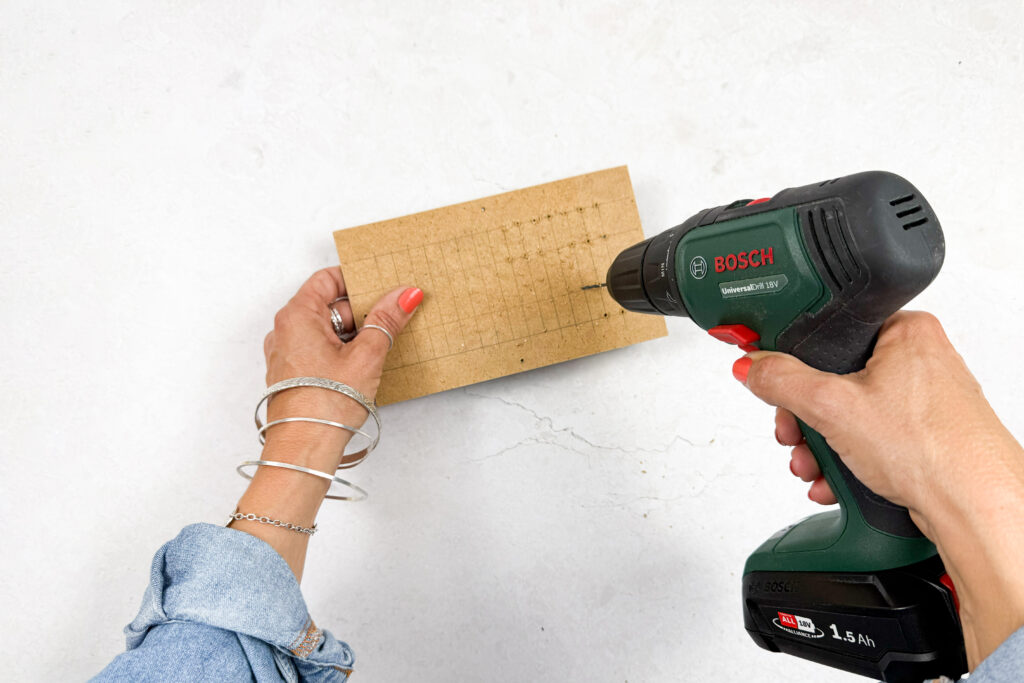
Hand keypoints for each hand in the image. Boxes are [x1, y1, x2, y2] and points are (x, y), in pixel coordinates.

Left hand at [232, 267, 422, 580]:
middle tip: (390, 319)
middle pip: (329, 305)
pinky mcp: (294, 375)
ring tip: (380, 347)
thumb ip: (387, 320)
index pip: (328, 278)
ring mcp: (288, 354)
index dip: (358, 279)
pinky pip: (320, 351)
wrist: (303, 450)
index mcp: (297, 315)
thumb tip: (405, 295)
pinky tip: (364, 366)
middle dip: (362, 311)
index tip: (384, 286)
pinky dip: (342, 352)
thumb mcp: (367, 355)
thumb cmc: (324, 405)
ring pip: (327, 330)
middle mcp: (286, 330)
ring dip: (354, 334)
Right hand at [733, 310, 1023, 667]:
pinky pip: (867, 441)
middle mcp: (919, 360)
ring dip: (820, 446)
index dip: (793, 363)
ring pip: (847, 416)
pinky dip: (846, 461)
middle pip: (832, 380)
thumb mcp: (831, 406)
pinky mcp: (923, 437)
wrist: (974, 508)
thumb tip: (752, 366)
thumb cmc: (932, 450)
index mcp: (904, 330)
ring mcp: (923, 401)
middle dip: (805, 419)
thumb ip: (781, 380)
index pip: (827, 334)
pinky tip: (836, 480)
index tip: (772, 380)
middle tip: (794, 434)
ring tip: (815, 466)